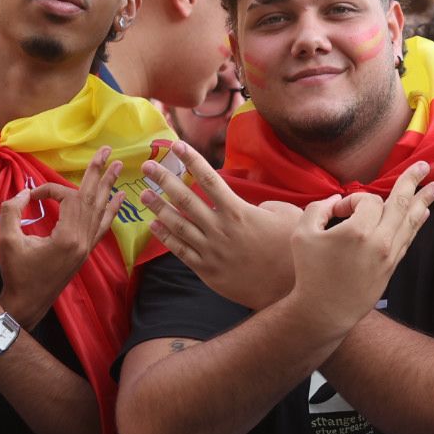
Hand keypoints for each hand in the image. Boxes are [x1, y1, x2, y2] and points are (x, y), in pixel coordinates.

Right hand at [0, 146, 124, 328]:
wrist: (27, 302)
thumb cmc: (16, 273)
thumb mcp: (7, 240)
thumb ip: (13, 211)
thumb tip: (24, 193)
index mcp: (67, 237)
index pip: (67, 199)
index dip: (49, 190)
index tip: (32, 195)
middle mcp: (83, 240)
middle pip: (92, 198)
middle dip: (98, 173)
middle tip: (106, 151)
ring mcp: (87, 246)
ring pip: (100, 210)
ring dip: (108, 186)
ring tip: (118, 166)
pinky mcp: (86, 251)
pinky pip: (103, 226)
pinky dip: (111, 210)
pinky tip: (119, 199)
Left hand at [138, 141, 299, 309]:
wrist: (287, 288)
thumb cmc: (289, 248)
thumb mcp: (285, 214)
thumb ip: (265, 204)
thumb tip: (256, 203)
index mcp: (238, 211)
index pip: (209, 179)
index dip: (191, 161)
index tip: (176, 146)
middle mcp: (219, 228)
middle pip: (186, 199)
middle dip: (164, 180)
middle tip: (147, 167)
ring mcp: (210, 250)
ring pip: (178, 224)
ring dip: (158, 208)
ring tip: (143, 194)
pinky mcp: (207, 270)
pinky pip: (180, 251)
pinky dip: (165, 237)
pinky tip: (153, 226)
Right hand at [283, 162, 433, 336]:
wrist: (325, 311)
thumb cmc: (311, 272)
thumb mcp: (302, 234)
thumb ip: (318, 208)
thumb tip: (336, 200)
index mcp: (358, 231)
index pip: (367, 201)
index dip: (352, 200)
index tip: (336, 211)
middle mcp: (380, 241)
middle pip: (401, 203)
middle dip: (412, 181)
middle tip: (424, 166)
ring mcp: (389, 255)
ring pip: (410, 221)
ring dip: (423, 201)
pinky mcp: (392, 266)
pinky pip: (408, 238)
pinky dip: (416, 223)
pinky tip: (424, 213)